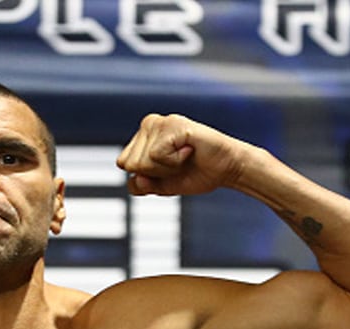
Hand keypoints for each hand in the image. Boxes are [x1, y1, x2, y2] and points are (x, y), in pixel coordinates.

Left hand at [116, 114, 253, 196]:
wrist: (226, 169)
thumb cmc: (195, 173)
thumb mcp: (161, 186)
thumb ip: (142, 186)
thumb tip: (135, 178)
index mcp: (142, 136)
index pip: (124, 163)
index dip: (146, 176)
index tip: (167, 169)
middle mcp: (149, 123)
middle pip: (130, 163)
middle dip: (155, 172)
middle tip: (177, 163)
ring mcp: (161, 122)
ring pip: (142, 160)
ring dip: (166, 168)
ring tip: (184, 156)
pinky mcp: (174, 124)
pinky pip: (157, 155)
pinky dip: (175, 161)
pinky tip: (189, 151)